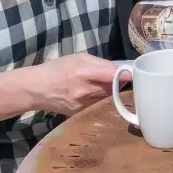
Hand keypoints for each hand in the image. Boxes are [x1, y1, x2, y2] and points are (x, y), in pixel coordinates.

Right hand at [0, 53, 117, 122]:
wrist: (35, 89)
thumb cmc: (56, 69)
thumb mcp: (77, 58)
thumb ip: (99, 63)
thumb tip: (119, 69)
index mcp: (83, 73)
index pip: (112, 75)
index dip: (127, 75)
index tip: (137, 74)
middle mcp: (84, 91)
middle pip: (113, 90)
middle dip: (121, 84)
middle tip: (126, 79)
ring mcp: (82, 106)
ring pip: (107, 99)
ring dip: (113, 93)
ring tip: (112, 87)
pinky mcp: (81, 114)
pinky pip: (99, 107)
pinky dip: (103, 101)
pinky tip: (100, 96)